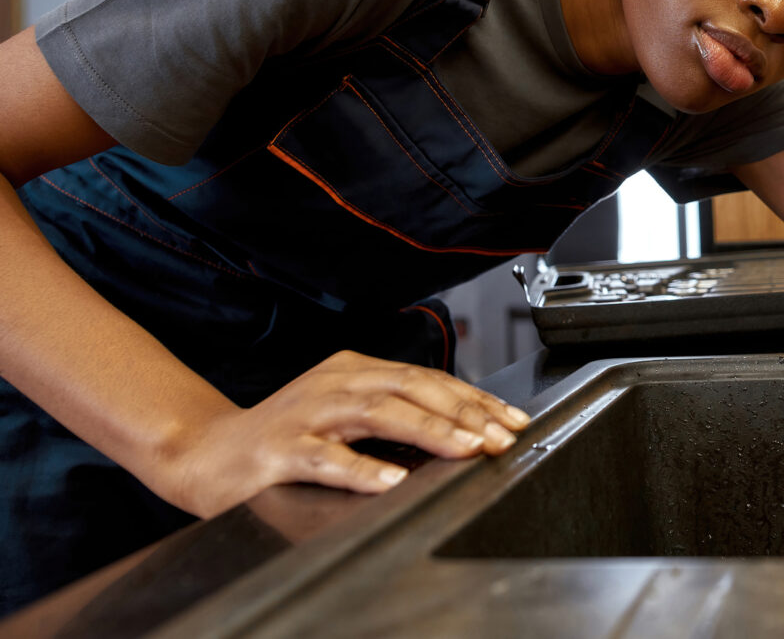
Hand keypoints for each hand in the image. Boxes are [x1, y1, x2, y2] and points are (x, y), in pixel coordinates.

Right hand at [162, 350, 531, 517]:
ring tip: (467, 448)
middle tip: (504, 435)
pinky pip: (327, 457)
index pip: (428, 379)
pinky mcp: (280, 448)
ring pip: (379, 413)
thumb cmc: (281, 439)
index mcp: (354, 372)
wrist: (202, 452)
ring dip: (429, 430)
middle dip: (465, 412)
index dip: (474, 398)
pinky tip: (392, 479)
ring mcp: (306, 413)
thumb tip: (461, 430)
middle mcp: (335, 383)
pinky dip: (362, 468)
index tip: (513, 419)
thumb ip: (393, 417)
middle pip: (412, 389)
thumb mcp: (343, 417)